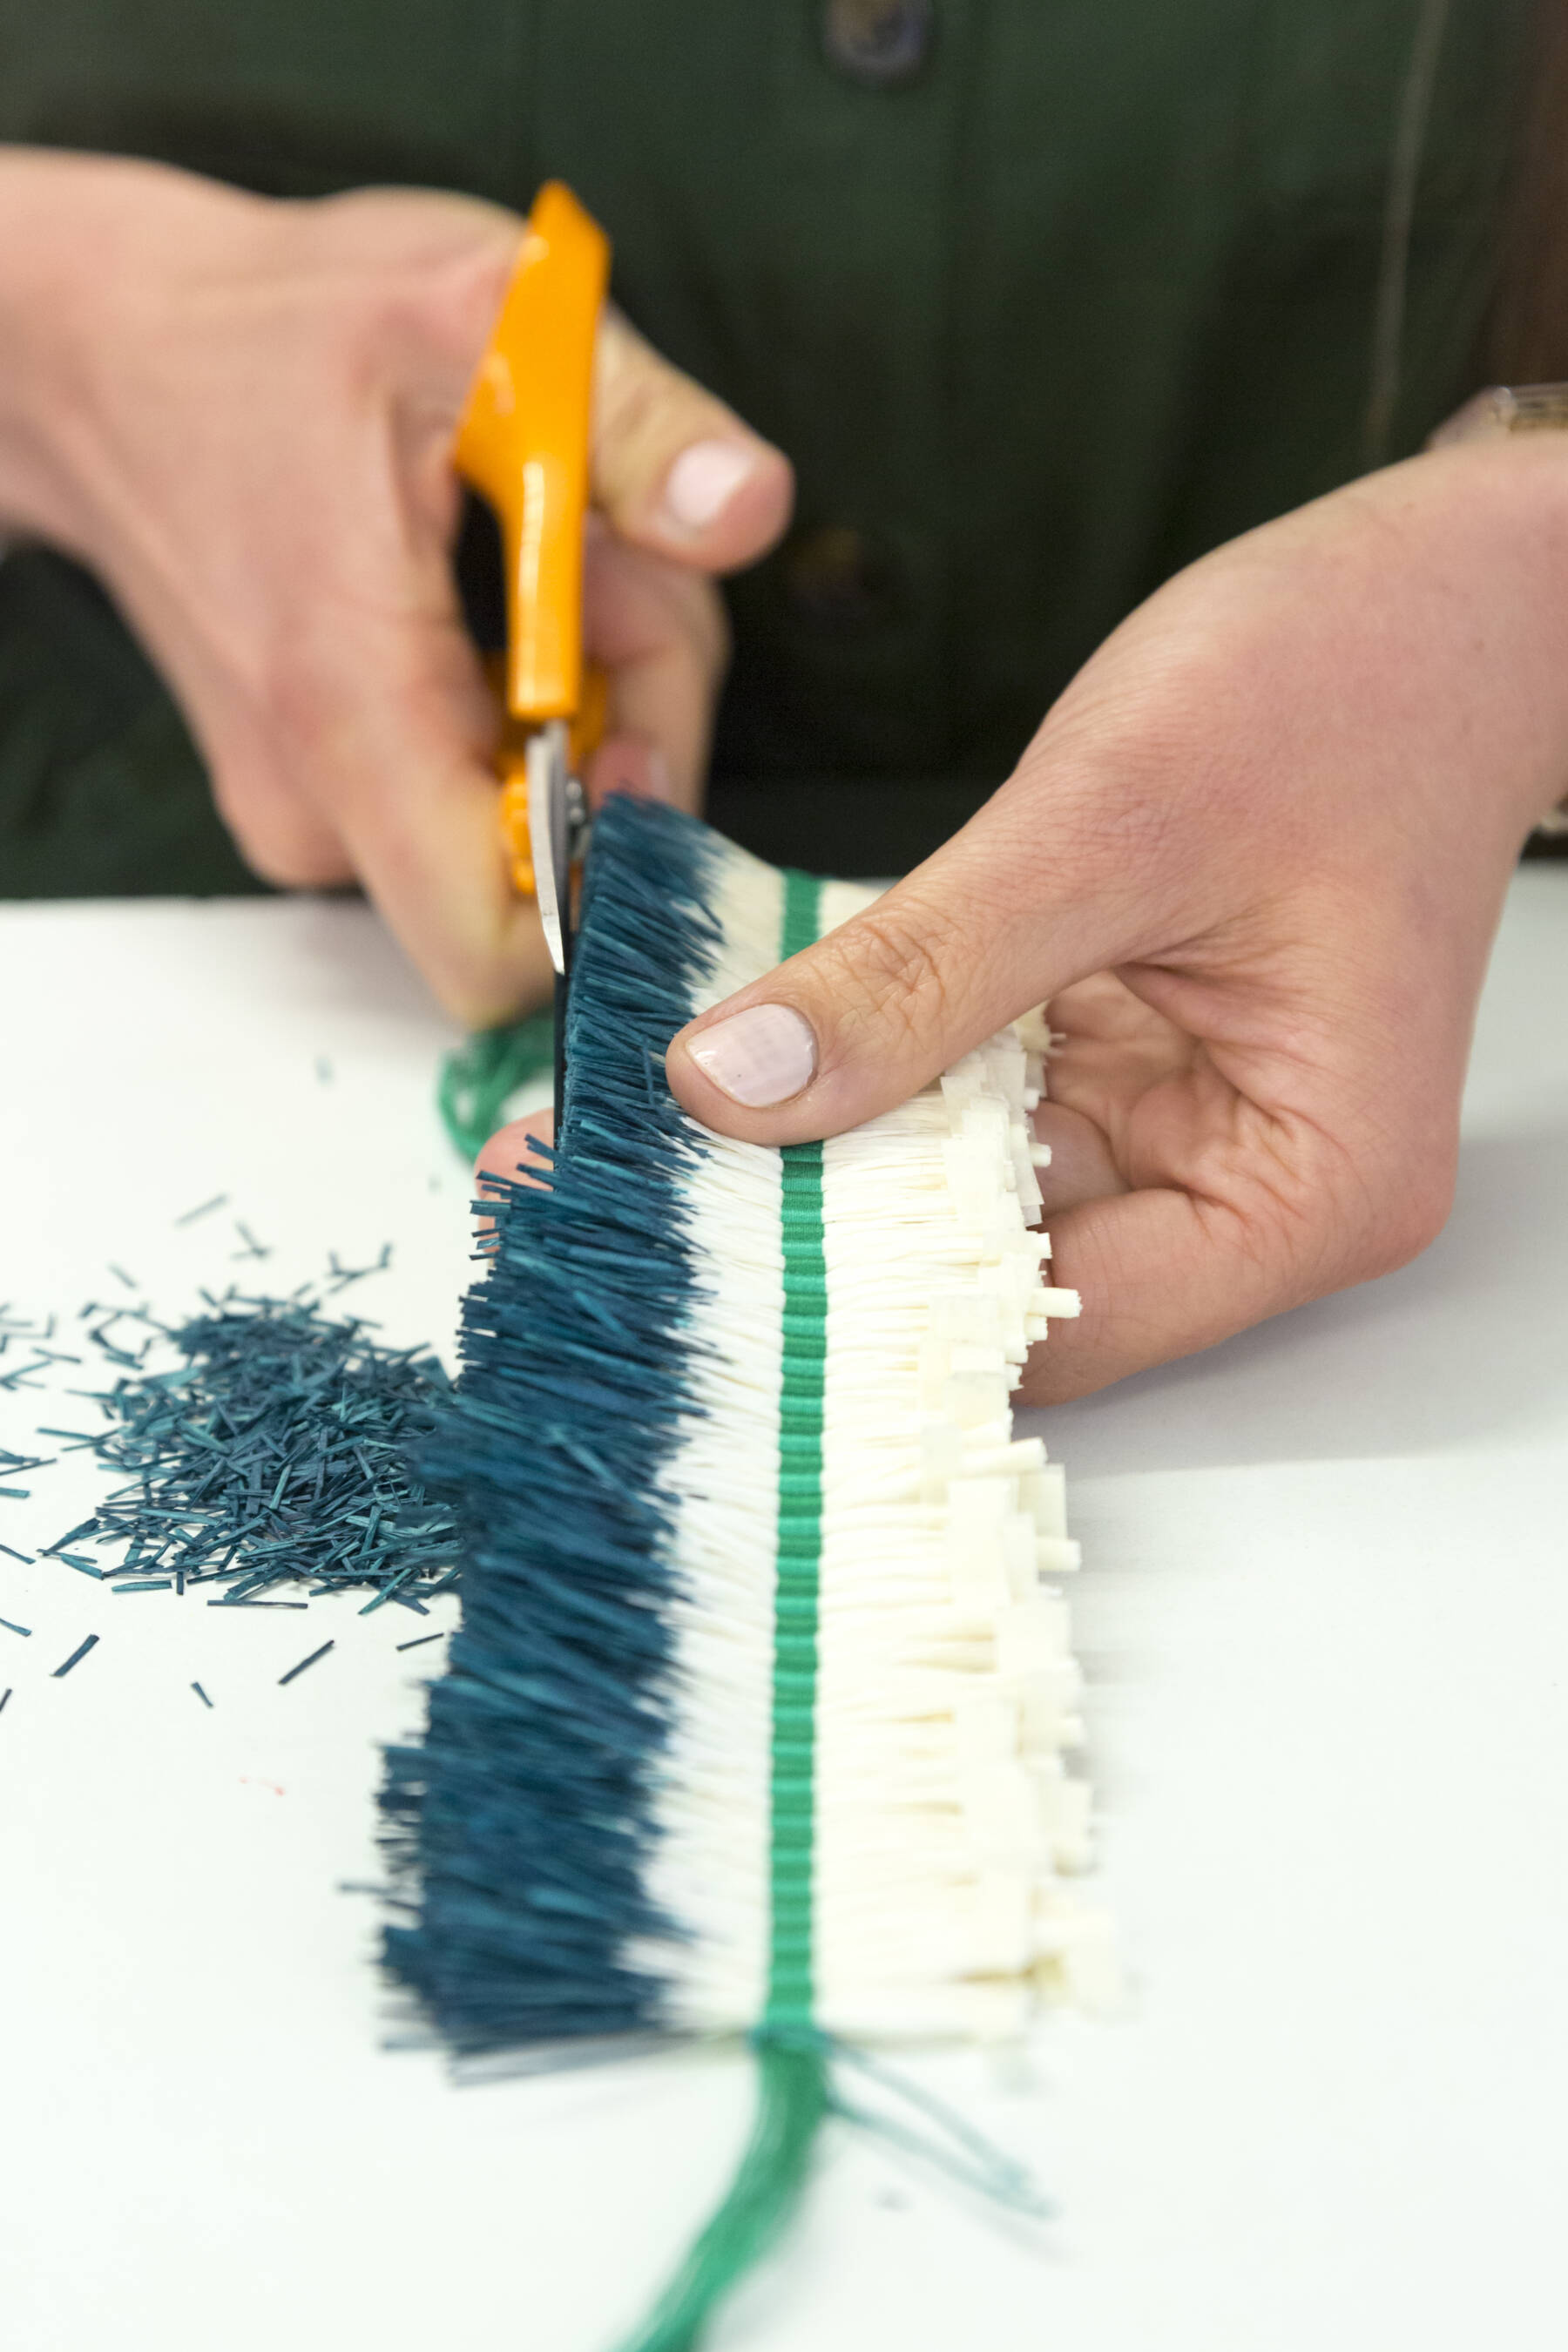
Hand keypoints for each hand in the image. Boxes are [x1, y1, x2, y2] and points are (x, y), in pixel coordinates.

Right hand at [0, 150, 791, 1023]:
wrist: (106, 357)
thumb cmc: (273, 329)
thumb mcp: (478, 315)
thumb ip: (631, 420)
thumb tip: (744, 510)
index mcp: (349, 711)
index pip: (496, 951)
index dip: (612, 875)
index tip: (637, 731)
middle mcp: (319, 802)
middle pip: (555, 874)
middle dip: (634, 724)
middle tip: (610, 559)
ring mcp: (314, 814)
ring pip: (535, 831)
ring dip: (597, 702)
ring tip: (549, 552)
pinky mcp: (324, 800)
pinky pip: (485, 801)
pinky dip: (537, 710)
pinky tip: (508, 595)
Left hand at [663, 442, 1567, 1399]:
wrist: (1441, 594)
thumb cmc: (1354, 685)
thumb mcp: (1109, 825)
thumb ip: (920, 972)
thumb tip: (743, 1082)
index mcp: (1305, 1187)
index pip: (1063, 1327)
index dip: (881, 1306)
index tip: (714, 1252)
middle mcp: (1251, 1185)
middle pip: (1006, 1275)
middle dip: (838, 1229)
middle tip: (653, 1184)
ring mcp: (1187, 1123)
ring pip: (977, 1194)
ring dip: (847, 1149)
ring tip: (686, 1121)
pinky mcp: (1131, 1059)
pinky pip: (983, 1103)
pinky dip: (891, 1072)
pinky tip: (784, 1045)